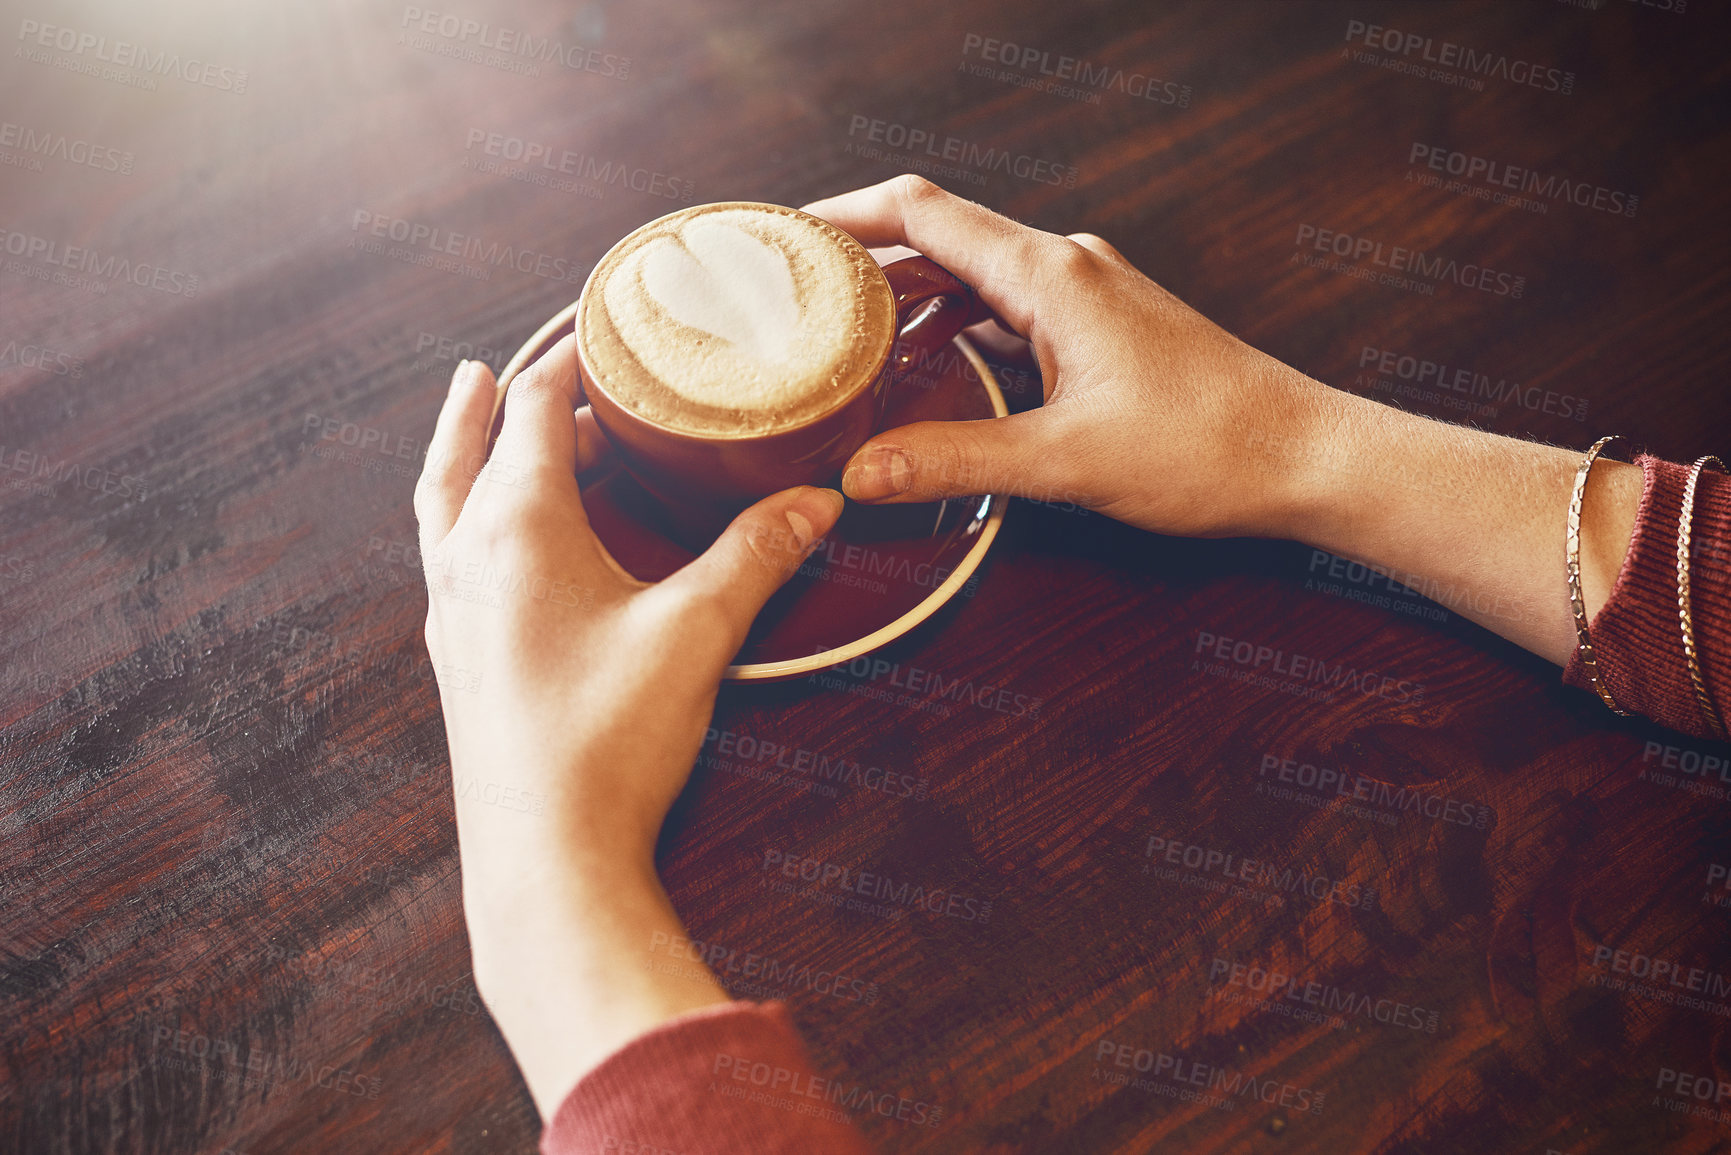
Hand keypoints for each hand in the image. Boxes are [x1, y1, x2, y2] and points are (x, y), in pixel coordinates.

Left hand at [413, 339, 843, 1114]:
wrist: (546, 862)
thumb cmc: (608, 740)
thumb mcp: (696, 632)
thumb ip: (755, 556)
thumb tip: (814, 503)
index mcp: (515, 530)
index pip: (537, 412)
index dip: (569, 361)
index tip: (597, 325)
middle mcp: (468, 560)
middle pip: (470, 449)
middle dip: (500, 399)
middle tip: (522, 364)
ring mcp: (454, 615)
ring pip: (443, 504)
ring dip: (463, 452)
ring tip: (474, 417)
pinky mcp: (461, 663)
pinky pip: (448, 560)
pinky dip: (463, 520)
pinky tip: (493, 546)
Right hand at [806, 175, 1641, 665]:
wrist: (1305, 457)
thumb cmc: (1208, 448)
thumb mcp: (1066, 462)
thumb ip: (956, 458)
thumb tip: (860, 472)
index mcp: (1050, 274)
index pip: (923, 210)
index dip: (844, 210)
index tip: (782, 231)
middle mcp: (1067, 266)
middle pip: (941, 236)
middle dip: (863, 258)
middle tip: (792, 294)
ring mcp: (1089, 294)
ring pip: (975, 274)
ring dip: (910, 297)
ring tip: (843, 333)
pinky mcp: (1104, 329)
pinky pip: (1009, 309)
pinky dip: (957, 325)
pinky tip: (931, 367)